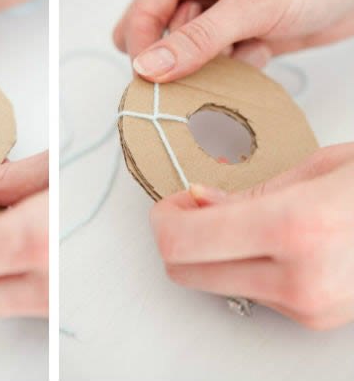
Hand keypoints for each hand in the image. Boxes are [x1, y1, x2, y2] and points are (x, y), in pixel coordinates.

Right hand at [114, 0, 353, 80]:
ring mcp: (216, 5)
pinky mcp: (235, 27)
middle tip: (207, 65)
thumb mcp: (256, 3)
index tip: (155, 85)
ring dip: (213, 62)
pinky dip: (235, 64)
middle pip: (160, 33)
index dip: (146, 50)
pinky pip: (215, 59)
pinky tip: (262, 47)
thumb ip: (198, 39)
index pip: (143, 11)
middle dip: (182, 56)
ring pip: (187, 51)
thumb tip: (149, 67)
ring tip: (247, 47)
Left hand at [150, 144, 353, 329]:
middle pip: (186, 272)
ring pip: (213, 284)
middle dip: (177, 238)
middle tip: (190, 208)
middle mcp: (299, 278)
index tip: (171, 203)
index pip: (183, 243)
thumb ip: (251, 193)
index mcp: (296, 227)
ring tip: (236, 219)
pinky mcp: (315, 317)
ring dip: (210, 253)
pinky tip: (264, 240)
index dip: (163, 221)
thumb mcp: (321, 168)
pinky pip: (251, 291)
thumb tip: (199, 202)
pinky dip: (241, 266)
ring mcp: (308, 307)